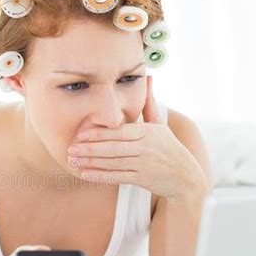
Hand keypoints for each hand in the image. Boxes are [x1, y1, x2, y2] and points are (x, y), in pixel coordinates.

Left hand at [67, 76, 201, 199]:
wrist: (185, 177)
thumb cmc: (169, 147)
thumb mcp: (160, 124)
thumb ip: (149, 102)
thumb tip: (149, 76)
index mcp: (147, 132)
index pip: (119, 132)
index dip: (99, 133)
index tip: (81, 134)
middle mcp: (145, 148)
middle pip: (113, 148)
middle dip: (89, 149)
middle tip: (70, 149)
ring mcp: (143, 164)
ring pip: (112, 163)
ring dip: (91, 162)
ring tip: (72, 161)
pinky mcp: (142, 179)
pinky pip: (117, 177)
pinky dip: (100, 176)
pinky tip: (85, 174)